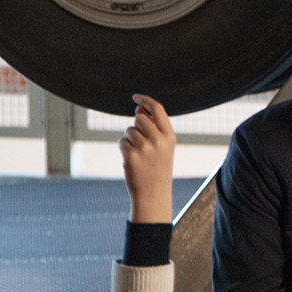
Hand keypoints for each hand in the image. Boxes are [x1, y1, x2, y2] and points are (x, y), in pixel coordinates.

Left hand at [121, 94, 175, 224]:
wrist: (154, 194)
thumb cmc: (158, 169)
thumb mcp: (163, 148)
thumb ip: (154, 128)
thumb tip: (139, 110)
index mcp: (169, 136)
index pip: (157, 109)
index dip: (145, 100)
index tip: (136, 97)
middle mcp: (159, 140)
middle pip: (139, 119)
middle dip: (136, 126)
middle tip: (140, 141)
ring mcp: (145, 148)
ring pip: (129, 131)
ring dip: (129, 140)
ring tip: (139, 155)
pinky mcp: (131, 156)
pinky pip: (122, 142)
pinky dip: (124, 149)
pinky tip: (132, 161)